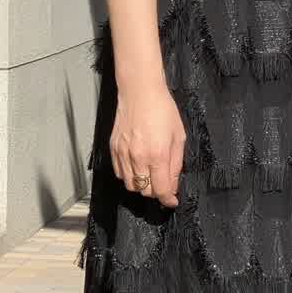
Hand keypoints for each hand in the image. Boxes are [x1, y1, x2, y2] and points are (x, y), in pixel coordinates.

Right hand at [110, 82, 185, 208]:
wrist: (140, 91)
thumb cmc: (162, 109)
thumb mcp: (178, 137)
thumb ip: (175, 164)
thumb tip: (173, 185)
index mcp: (157, 155)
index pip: (161, 190)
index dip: (168, 199)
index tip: (172, 201)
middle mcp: (138, 157)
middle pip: (145, 191)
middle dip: (156, 191)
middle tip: (163, 182)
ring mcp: (123, 154)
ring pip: (130, 185)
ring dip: (142, 185)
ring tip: (150, 174)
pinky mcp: (113, 148)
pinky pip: (119, 173)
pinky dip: (129, 176)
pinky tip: (137, 166)